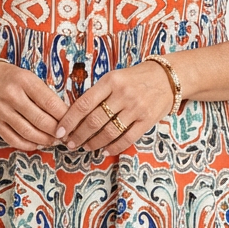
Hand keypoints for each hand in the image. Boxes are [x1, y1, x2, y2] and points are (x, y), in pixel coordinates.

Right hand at [0, 60, 70, 151]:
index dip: (65, 117)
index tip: (73, 124)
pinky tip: (37, 143)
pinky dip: (28, 145)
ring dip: (44, 140)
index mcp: (25, 81)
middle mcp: (12, 96)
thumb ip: (44, 95)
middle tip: (66, 136)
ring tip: (54, 141)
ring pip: (28, 132)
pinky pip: (13, 139)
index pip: (50, 103)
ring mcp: (1, 110)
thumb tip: (65, 116)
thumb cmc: (11, 78)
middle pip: (41, 120)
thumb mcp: (29, 78)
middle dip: (57, 131)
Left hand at [56, 61, 173, 152]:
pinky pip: (127, 138)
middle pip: (94, 121)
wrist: (168, 77)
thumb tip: (75, 115)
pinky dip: (114, 147)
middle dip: (78, 135)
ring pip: (109, 132)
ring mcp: (136, 108)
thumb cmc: (136, 78)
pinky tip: (104, 150)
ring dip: (94, 143)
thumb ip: (98, 93)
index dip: (69, 120)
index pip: (83, 104)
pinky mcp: (147, 120)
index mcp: (110, 81)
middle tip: (70, 143)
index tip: (60, 131)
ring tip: (85, 147)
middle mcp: (122, 94)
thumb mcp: (115, 77)